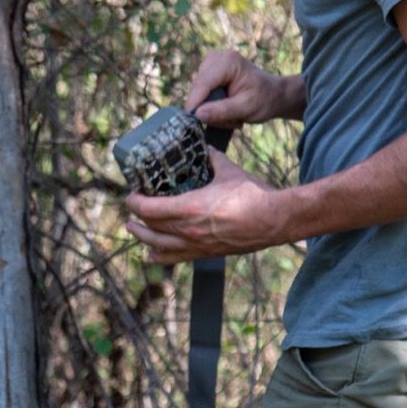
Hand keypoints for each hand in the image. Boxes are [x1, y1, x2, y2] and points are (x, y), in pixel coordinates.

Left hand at [126, 149, 294, 263]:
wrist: (274, 220)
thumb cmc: (253, 195)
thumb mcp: (228, 171)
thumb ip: (212, 158)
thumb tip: (206, 148)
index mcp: (190, 208)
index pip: (149, 209)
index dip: (134, 201)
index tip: (132, 193)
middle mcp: (188, 230)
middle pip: (150, 227)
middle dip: (137, 217)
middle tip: (132, 207)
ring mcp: (196, 245)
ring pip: (158, 246)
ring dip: (142, 237)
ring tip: (134, 229)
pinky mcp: (206, 254)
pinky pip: (175, 259)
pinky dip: (160, 257)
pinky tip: (152, 255)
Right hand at [183, 50, 304, 127]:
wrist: (273, 94)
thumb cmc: (264, 99)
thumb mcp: (246, 108)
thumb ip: (222, 111)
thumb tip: (197, 114)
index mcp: (228, 62)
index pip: (203, 83)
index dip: (195, 102)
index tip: (191, 121)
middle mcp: (216, 58)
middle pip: (198, 89)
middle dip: (210, 109)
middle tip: (231, 121)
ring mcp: (211, 64)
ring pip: (198, 94)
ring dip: (212, 109)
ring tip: (233, 115)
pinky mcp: (208, 73)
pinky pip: (201, 94)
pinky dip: (211, 105)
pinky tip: (227, 109)